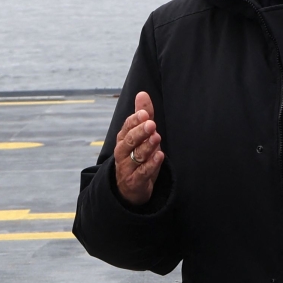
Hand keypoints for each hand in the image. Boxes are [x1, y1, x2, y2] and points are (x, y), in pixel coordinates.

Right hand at [113, 91, 164, 205]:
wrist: (129, 188)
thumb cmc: (136, 157)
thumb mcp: (140, 136)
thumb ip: (142, 116)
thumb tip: (142, 93)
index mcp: (123, 140)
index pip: (126, 128)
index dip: (134, 121)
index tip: (144, 113)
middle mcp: (122, 153)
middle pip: (129, 141)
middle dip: (139, 132)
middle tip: (151, 124)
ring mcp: (127, 168)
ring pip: (135, 156)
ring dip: (146, 146)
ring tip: (156, 137)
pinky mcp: (135, 181)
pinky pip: (143, 172)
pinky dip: (151, 164)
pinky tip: (160, 156)